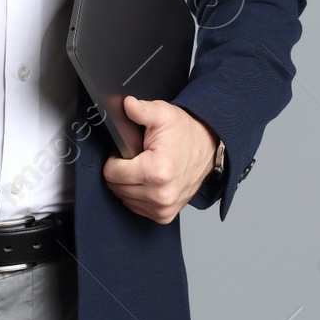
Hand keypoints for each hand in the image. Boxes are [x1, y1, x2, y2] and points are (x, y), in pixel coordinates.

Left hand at [101, 95, 219, 223]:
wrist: (207, 149)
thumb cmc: (185, 133)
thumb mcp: (163, 114)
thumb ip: (142, 110)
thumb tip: (127, 104)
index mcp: (157, 172)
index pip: (112, 173)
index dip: (115, 158)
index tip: (127, 150)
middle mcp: (161, 195)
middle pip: (116, 187)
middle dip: (121, 170)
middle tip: (136, 157)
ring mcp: (163, 208)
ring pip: (124, 198)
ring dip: (128, 183)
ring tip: (143, 167)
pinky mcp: (164, 216)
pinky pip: (135, 207)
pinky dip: (136, 194)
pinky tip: (147, 180)